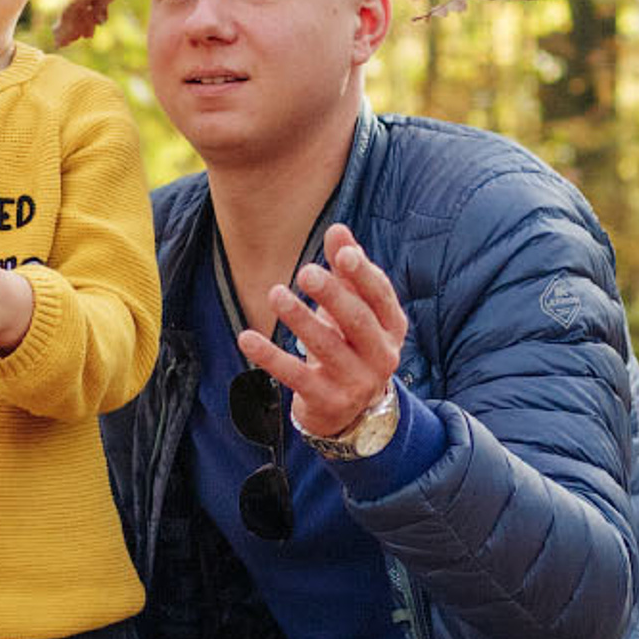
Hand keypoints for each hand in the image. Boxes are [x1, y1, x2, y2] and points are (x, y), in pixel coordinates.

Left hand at [237, 223, 410, 440]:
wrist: (350, 410)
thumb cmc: (350, 343)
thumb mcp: (352, 307)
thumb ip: (347, 270)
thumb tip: (338, 229)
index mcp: (391, 327)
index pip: (380, 296)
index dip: (363, 275)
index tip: (343, 253)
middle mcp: (380, 356)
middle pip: (358, 322)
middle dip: (332, 295)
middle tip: (305, 271)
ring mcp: (355, 382)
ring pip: (326, 347)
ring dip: (300, 319)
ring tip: (276, 294)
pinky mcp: (326, 401)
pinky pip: (295, 376)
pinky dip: (270, 356)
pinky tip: (246, 337)